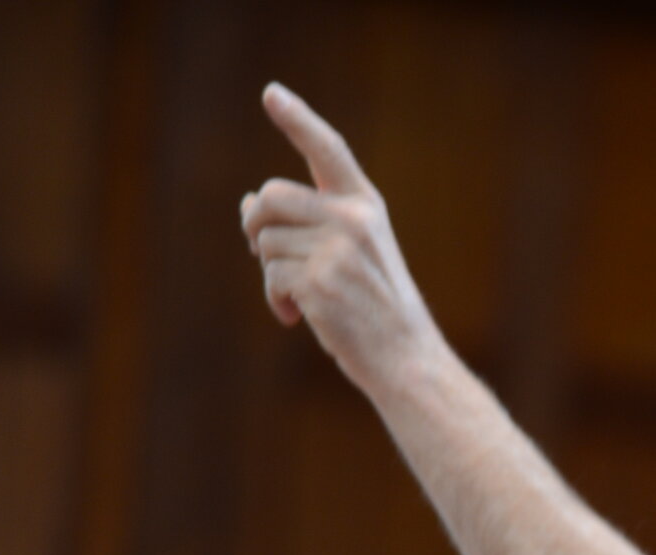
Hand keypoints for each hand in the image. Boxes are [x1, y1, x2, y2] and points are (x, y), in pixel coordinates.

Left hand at [239, 84, 441, 390]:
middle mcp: (353, 220)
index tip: (271, 94)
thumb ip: (309, 225)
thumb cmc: (375, 309)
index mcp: (366, 207)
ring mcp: (338, 249)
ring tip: (300, 299)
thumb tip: (248, 204)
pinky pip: (270, 275)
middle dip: (257, 225)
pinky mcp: (320, 281)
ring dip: (271, 273)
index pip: (328, 151)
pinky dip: (276, 299)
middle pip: (271, 197)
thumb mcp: (353, 255)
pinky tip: (297, 317)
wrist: (406, 359)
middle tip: (262, 252)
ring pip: (264, 241)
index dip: (298, 120)